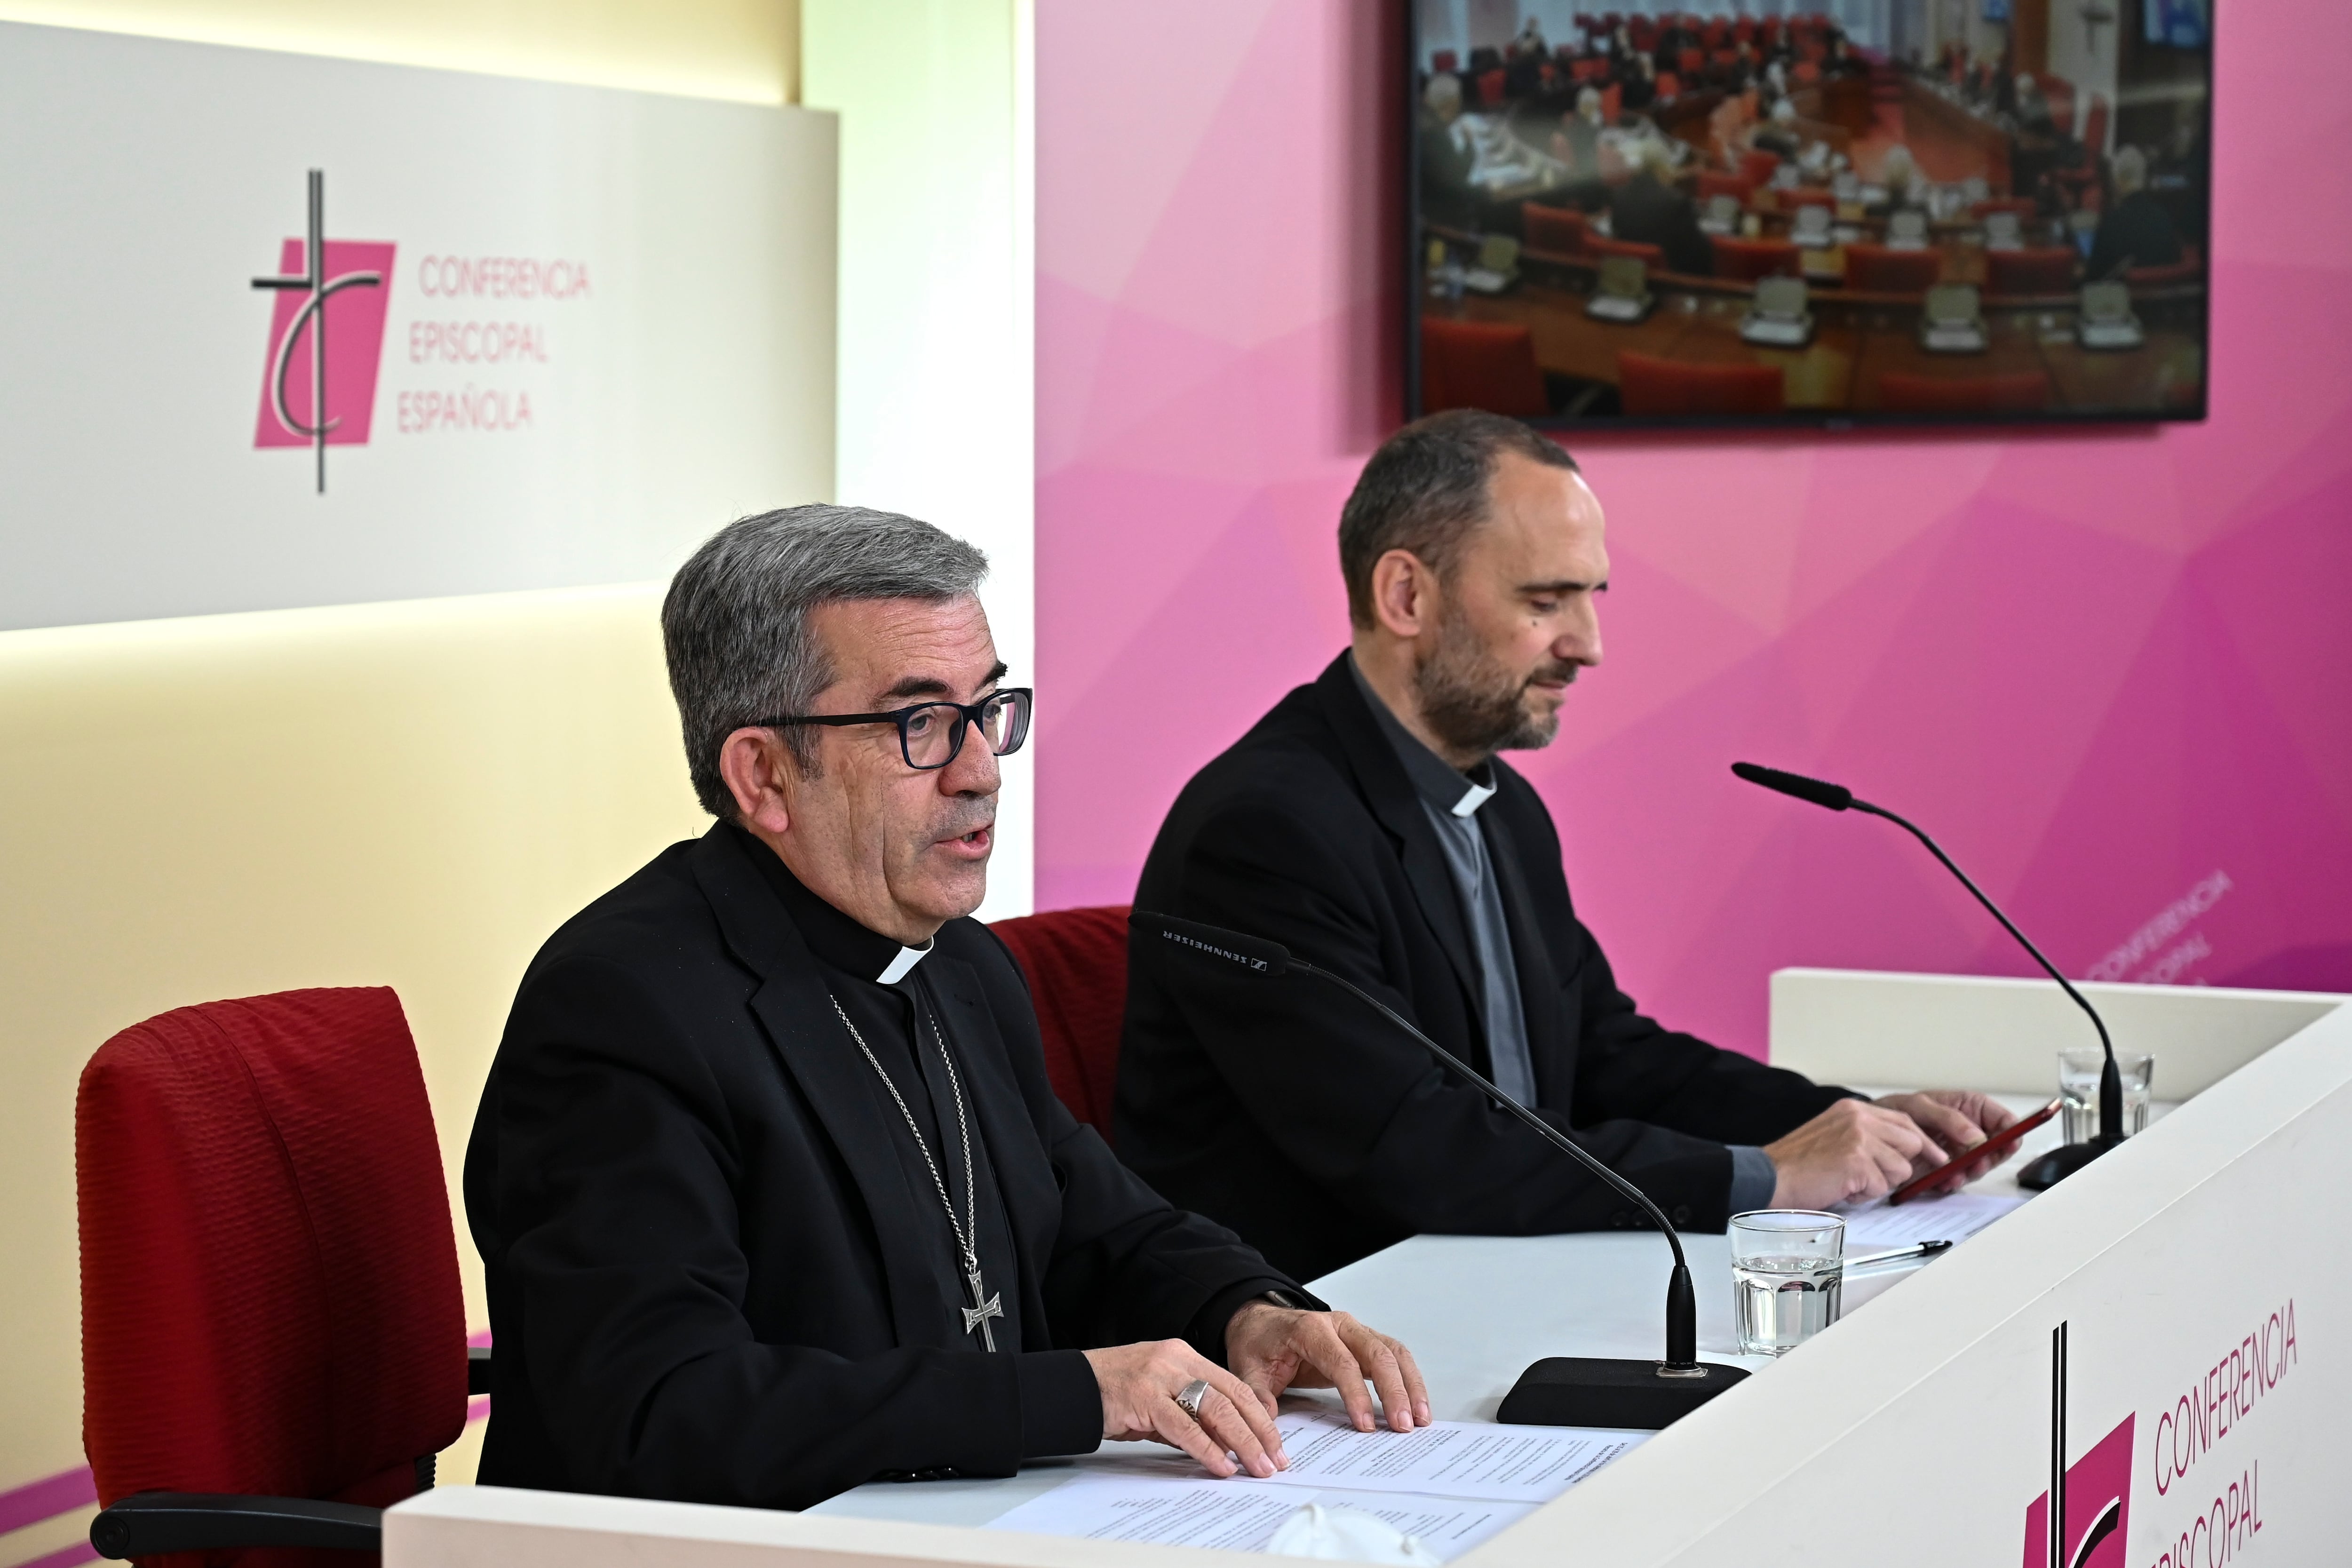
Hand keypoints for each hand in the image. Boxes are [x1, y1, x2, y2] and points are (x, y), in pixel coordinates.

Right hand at [1082, 1339, 1286, 1477]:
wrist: (1071, 1385)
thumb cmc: (1115, 1393)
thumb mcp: (1160, 1398)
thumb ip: (1190, 1414)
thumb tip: (1224, 1445)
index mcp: (1185, 1356)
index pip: (1234, 1385)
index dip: (1259, 1416)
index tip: (1275, 1443)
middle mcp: (1177, 1360)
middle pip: (1233, 1396)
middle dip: (1260, 1431)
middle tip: (1275, 1460)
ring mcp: (1161, 1375)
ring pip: (1216, 1408)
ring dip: (1242, 1441)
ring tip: (1256, 1466)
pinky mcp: (1144, 1396)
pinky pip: (1184, 1425)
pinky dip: (1207, 1448)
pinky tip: (1222, 1464)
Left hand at [1224, 1303, 1429, 1433]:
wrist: (1261, 1324)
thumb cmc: (1259, 1343)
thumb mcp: (1247, 1368)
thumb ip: (1257, 1394)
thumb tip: (1268, 1420)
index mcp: (1310, 1330)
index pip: (1341, 1362)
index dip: (1355, 1394)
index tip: (1364, 1424)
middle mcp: (1339, 1325)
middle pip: (1377, 1354)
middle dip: (1394, 1391)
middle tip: (1403, 1425)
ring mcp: (1356, 1332)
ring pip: (1393, 1353)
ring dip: (1410, 1385)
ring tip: (1421, 1419)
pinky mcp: (1364, 1343)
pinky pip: (1394, 1357)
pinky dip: (1409, 1380)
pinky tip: (1416, 1405)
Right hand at [1763, 1097, 1934, 1207]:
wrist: (1770, 1176)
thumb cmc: (1798, 1164)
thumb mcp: (1834, 1135)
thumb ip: (1866, 1136)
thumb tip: (1901, 1152)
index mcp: (1853, 1109)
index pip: (1904, 1120)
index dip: (1922, 1142)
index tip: (1938, 1157)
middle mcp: (1858, 1117)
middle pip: (1910, 1142)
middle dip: (1899, 1166)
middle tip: (1877, 1178)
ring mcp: (1859, 1137)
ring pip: (1900, 1168)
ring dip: (1879, 1183)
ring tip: (1849, 1181)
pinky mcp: (1857, 1160)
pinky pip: (1882, 1186)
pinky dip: (1864, 1194)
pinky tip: (1842, 1188)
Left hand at [1873, 1090, 2020, 1195]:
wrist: (1872, 1132)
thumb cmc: (1895, 1110)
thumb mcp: (1920, 1107)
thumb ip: (1949, 1118)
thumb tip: (1976, 1137)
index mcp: (1969, 1109)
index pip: (2003, 1119)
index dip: (2010, 1131)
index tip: (2009, 1141)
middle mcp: (1969, 1132)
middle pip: (1996, 1147)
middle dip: (1991, 1157)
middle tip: (1980, 1162)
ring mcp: (1959, 1152)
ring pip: (1979, 1165)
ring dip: (1972, 1171)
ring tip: (1959, 1172)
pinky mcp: (1946, 1169)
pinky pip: (1958, 1178)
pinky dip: (1953, 1181)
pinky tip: (1946, 1181)